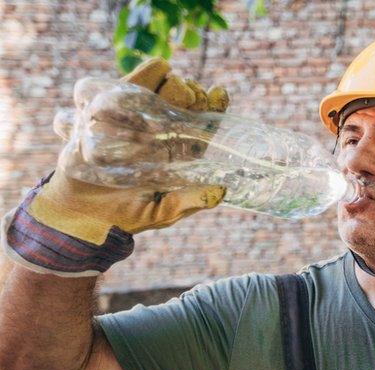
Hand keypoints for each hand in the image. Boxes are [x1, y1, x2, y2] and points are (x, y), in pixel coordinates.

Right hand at [3, 57, 230, 275]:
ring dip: (169, 83)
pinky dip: (138, 80)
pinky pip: (122, 89)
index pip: (202, 124)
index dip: (213, 105)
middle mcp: (158, 134)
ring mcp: (132, 122)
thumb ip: (189, 201)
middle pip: (183, 101)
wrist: (82, 214)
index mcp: (179, 153)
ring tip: (176, 86)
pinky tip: (147, 79)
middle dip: (192, 92)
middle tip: (192, 94)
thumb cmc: (127, 214)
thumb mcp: (163, 212)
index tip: (218, 92)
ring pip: (156, 90)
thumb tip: (221, 191)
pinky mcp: (105, 114)